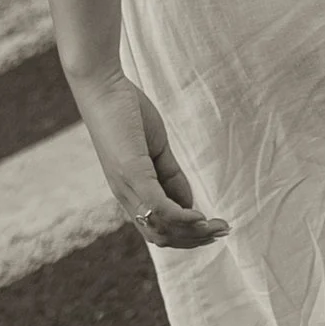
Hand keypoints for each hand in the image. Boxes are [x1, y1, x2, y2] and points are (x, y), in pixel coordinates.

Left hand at [71, 69, 227, 248]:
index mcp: (130, 191)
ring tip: (217, 227)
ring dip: (192, 233)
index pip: (157, 229)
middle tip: (222, 232)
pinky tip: (198, 216)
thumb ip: (170, 175)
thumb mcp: (155, 148)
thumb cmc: (126, 113)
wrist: (102, 86)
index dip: (185, 236)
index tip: (212, 230)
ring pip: (160, 228)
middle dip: (194, 239)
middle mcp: (126, 196)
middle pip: (160, 236)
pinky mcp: (131, 172)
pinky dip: (180, 217)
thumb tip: (188, 202)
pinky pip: (157, 206)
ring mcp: (127, 186)